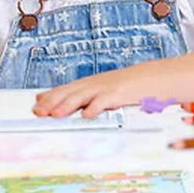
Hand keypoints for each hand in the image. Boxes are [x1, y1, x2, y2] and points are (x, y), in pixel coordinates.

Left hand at [32, 61, 168, 118]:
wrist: (157, 77)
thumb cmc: (132, 88)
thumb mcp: (108, 92)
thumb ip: (91, 98)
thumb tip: (75, 108)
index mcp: (92, 84)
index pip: (66, 89)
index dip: (50, 96)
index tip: (36, 103)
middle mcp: (96, 84)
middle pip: (69, 92)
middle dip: (51, 102)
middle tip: (37, 111)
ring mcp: (107, 88)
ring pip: (82, 96)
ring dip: (66, 105)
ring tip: (54, 114)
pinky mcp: (120, 94)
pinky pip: (106, 101)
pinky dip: (95, 107)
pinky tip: (86, 115)